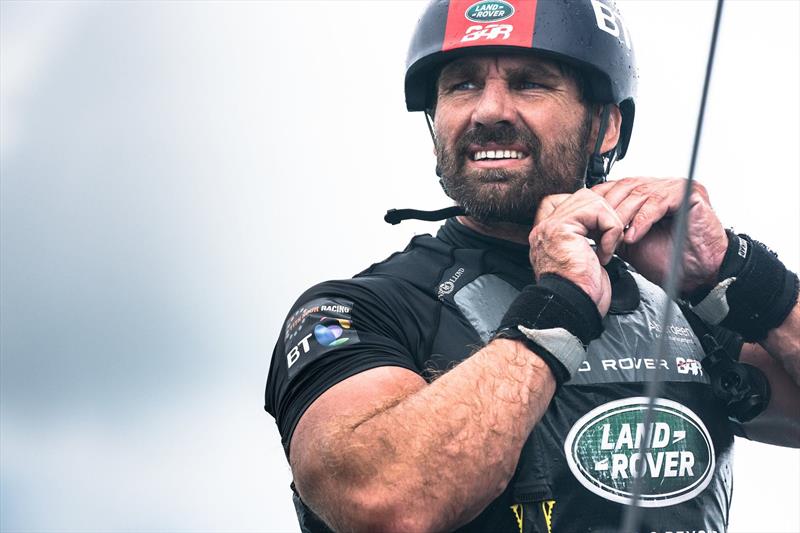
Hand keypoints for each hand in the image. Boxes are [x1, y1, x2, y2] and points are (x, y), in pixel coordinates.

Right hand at [531, 189, 624, 315]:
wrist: (573, 308)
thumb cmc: (580, 293)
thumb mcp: (583, 259)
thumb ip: (584, 238)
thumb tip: (602, 223)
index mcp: (547, 235)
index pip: (568, 201)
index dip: (592, 211)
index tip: (603, 234)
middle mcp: (545, 228)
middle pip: (582, 196)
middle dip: (605, 214)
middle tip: (609, 241)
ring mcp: (550, 226)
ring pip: (592, 199)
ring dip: (609, 222)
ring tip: (607, 246)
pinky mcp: (561, 228)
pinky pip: (598, 211)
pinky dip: (610, 230)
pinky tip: (605, 253)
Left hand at [592, 177, 727, 292]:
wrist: (696, 274)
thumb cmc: (669, 259)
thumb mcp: (629, 242)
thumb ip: (612, 228)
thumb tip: (587, 224)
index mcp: (646, 193)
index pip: (615, 187)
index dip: (599, 201)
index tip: (587, 219)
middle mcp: (660, 186)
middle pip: (625, 187)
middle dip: (609, 210)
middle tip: (599, 231)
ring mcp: (675, 187)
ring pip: (640, 193)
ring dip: (623, 216)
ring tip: (616, 236)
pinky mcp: (690, 193)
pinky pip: (659, 201)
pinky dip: (643, 219)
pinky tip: (634, 235)